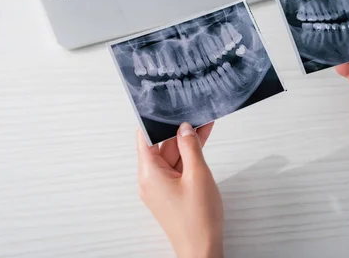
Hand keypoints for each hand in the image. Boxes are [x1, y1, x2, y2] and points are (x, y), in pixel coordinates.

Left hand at [137, 123, 223, 257]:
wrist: (203, 250)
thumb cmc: (198, 220)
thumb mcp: (198, 174)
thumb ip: (190, 147)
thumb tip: (184, 128)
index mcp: (149, 173)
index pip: (145, 138)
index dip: (154, 120)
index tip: (166, 106)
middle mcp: (150, 179)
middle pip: (161, 145)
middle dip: (178, 130)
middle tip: (194, 112)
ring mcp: (161, 186)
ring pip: (172, 156)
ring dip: (187, 142)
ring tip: (204, 123)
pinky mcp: (171, 192)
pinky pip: (178, 168)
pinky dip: (189, 156)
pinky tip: (202, 142)